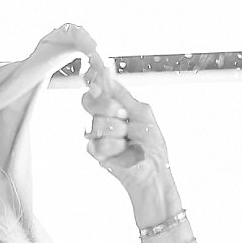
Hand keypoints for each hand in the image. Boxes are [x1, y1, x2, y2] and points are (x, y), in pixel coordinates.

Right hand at [80, 59, 175, 216]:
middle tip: (122, 115)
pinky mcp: (95, 152)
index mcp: (115, 105)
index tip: (93, 72)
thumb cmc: (152, 144)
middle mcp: (103, 117)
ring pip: (95, 123)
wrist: (153, 169)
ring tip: (127, 139)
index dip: (91, 78)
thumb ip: (122, 94)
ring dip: (116, 131)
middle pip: (88, 101)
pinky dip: (113, 146)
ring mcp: (98, 135)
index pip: (96, 87)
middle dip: (107, 106)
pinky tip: (122, 150)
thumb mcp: (142, 112)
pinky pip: (96, 142)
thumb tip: (107, 75)